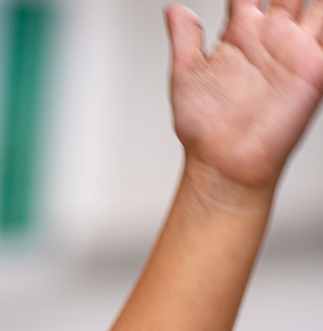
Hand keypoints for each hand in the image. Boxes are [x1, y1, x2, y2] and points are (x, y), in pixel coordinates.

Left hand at [167, 0, 322, 191]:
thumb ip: (185, 38)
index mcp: (240, 35)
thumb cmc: (203, 128)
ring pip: (317, 7)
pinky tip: (320, 14)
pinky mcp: (314, 69)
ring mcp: (294, 51)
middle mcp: (269, 39)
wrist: (224, 162)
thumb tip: (174, 9)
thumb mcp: (186, 74)